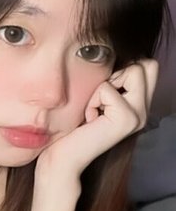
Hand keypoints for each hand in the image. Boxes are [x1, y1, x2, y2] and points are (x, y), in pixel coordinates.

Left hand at [36, 59, 158, 178]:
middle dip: (118, 73)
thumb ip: (112, 79)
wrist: (63, 156)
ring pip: (134, 70)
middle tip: (100, 99)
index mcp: (139, 104)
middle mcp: (144, 110)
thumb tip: (114, 53)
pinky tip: (89, 120)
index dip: (123, 68)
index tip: (102, 92)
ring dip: (103, 86)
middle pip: (147, 64)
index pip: (148, 65)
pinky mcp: (127, 119)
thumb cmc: (73, 124)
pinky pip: (108, 88)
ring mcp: (138, 115)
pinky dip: (93, 99)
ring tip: (94, 110)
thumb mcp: (96, 96)